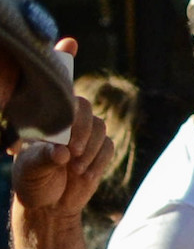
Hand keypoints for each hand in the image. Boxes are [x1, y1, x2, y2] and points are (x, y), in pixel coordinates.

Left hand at [7, 47, 113, 231]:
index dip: (62, 59)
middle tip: (70, 154)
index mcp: (41, 115)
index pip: (53, 85)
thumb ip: (45, 158)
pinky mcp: (100, 149)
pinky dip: (97, 162)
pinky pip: (107, 147)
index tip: (69, 42)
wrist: (50, 205)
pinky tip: (83, 175)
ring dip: (89, 150)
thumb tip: (63, 152)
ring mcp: (84, 133)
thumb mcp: (30, 169)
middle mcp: (64, 118)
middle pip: (81, 106)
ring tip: (74, 169)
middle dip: (79, 130)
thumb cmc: (32, 181)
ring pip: (99, 127)